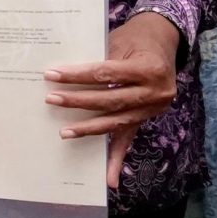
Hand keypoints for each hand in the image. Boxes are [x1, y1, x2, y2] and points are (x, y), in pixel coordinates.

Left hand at [46, 13, 182, 188]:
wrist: (164, 38)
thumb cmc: (136, 36)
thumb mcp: (119, 40)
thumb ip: (100, 59)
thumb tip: (65, 74)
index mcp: (148, 68)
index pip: (106, 74)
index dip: (78, 76)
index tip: (53, 75)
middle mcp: (155, 92)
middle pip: (111, 100)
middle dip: (79, 101)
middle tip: (51, 99)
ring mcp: (154, 108)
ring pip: (117, 121)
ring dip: (90, 129)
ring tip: (65, 131)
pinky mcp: (148, 117)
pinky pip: (130, 139)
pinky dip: (117, 159)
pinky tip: (108, 180)